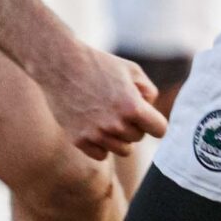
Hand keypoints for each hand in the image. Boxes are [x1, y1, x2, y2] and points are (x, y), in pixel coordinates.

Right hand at [45, 46, 170, 159]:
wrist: (60, 64)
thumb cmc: (99, 64)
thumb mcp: (132, 70)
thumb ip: (149, 92)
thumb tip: (151, 112)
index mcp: (132, 107)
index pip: (160, 130)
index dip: (155, 122)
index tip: (146, 116)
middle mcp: (115, 124)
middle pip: (138, 138)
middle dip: (134, 125)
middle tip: (119, 107)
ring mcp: (96, 134)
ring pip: (123, 150)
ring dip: (119, 137)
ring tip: (108, 117)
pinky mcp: (78, 140)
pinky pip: (102, 155)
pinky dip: (101, 145)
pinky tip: (95, 126)